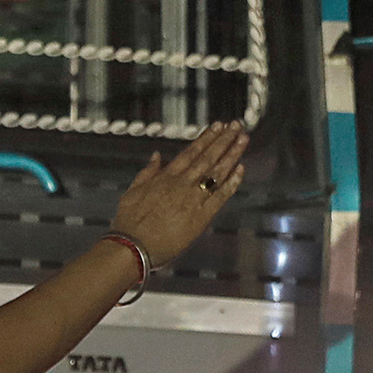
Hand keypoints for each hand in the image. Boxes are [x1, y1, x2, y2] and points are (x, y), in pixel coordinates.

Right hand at [109, 120, 250, 269]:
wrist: (132, 246)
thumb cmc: (129, 223)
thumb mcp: (132, 192)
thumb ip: (147, 172)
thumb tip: (157, 156)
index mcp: (166, 177)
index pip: (191, 152)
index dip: (206, 138)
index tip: (217, 126)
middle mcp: (182, 184)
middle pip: (207, 157)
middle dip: (224, 140)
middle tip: (237, 126)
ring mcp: (193, 199)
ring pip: (216, 172)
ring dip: (232, 154)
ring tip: (243, 139)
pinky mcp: (201, 217)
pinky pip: (220, 196)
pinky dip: (232, 182)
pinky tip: (241, 169)